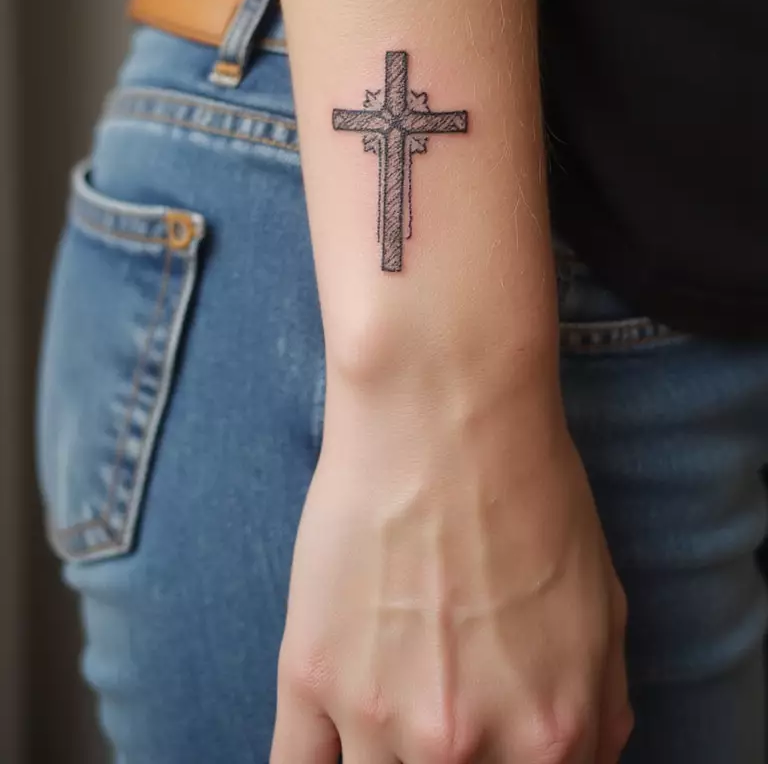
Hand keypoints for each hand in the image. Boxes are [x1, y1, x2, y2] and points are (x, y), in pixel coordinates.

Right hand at [270, 373, 632, 762]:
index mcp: (548, 738)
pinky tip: (337, 732)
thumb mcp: (602, 604)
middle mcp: (462, 749)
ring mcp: (377, 718)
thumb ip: (599, 706)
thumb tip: (581, 753)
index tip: (491, 745)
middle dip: (452, 760)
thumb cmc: (528, 491)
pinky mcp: (310, 675)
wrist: (443, 413)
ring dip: (387, 758)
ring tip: (393, 699)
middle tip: (445, 702)